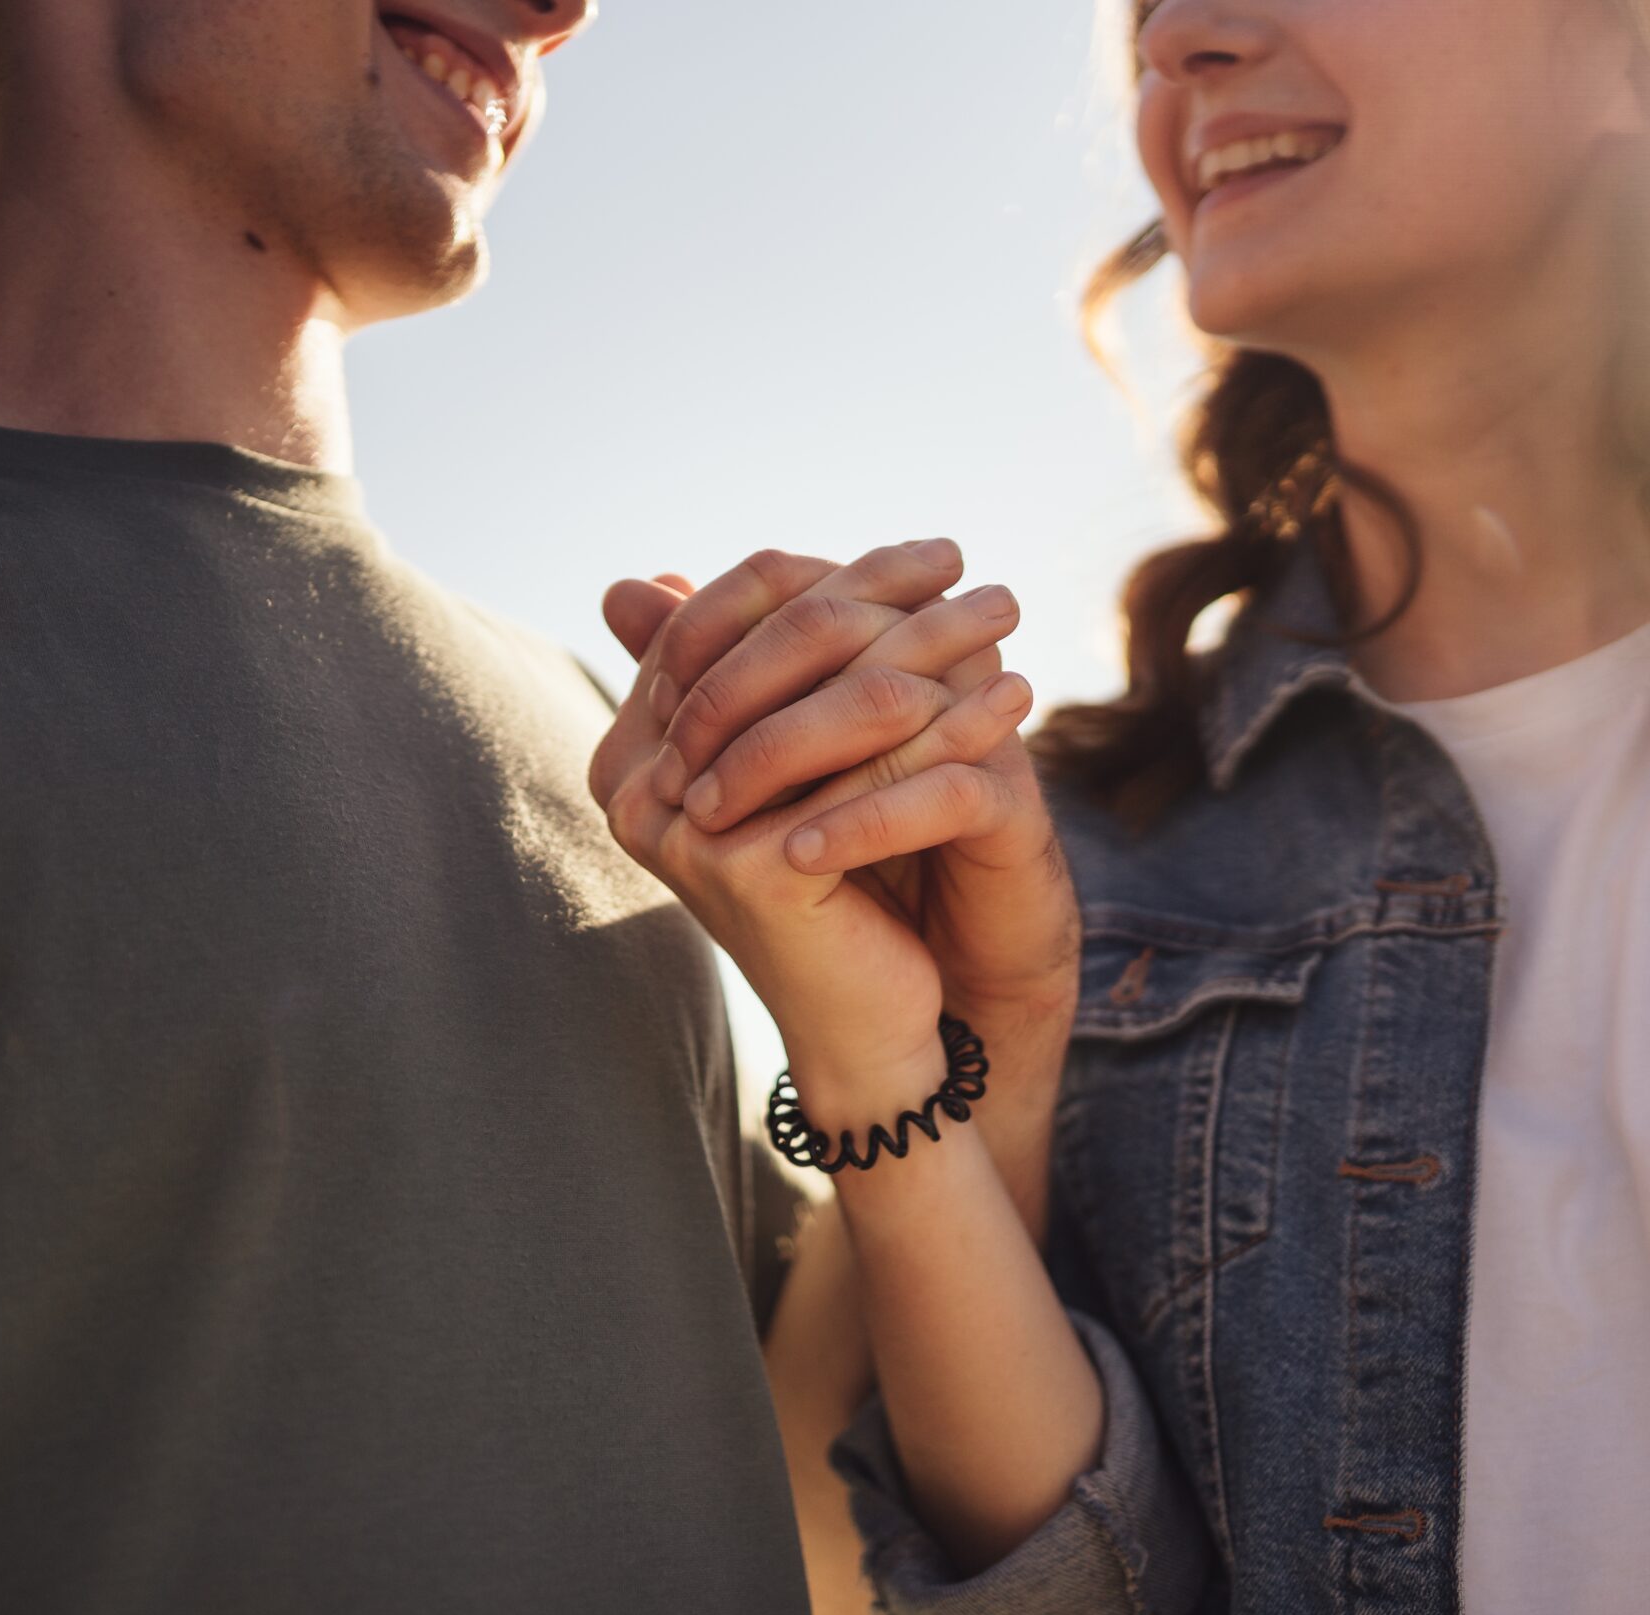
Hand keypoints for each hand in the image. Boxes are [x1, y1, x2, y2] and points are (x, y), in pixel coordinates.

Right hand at [591, 543, 1077, 1129]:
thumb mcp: (811, 758)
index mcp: (633, 748)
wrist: (866, 1026)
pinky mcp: (750, 868)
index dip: (831, 573)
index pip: (730, 614)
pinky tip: (1015, 700)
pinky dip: (952, 729)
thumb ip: (786, 665)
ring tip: (1007, 614)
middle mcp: (637, 785)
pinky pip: (869, 774)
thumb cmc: (842, 884)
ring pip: (832, 701)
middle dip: (887, 598)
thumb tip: (792, 555)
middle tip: (972, 566)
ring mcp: (685, 828)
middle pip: (781, 646)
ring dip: (932, 646)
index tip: (923, 553)